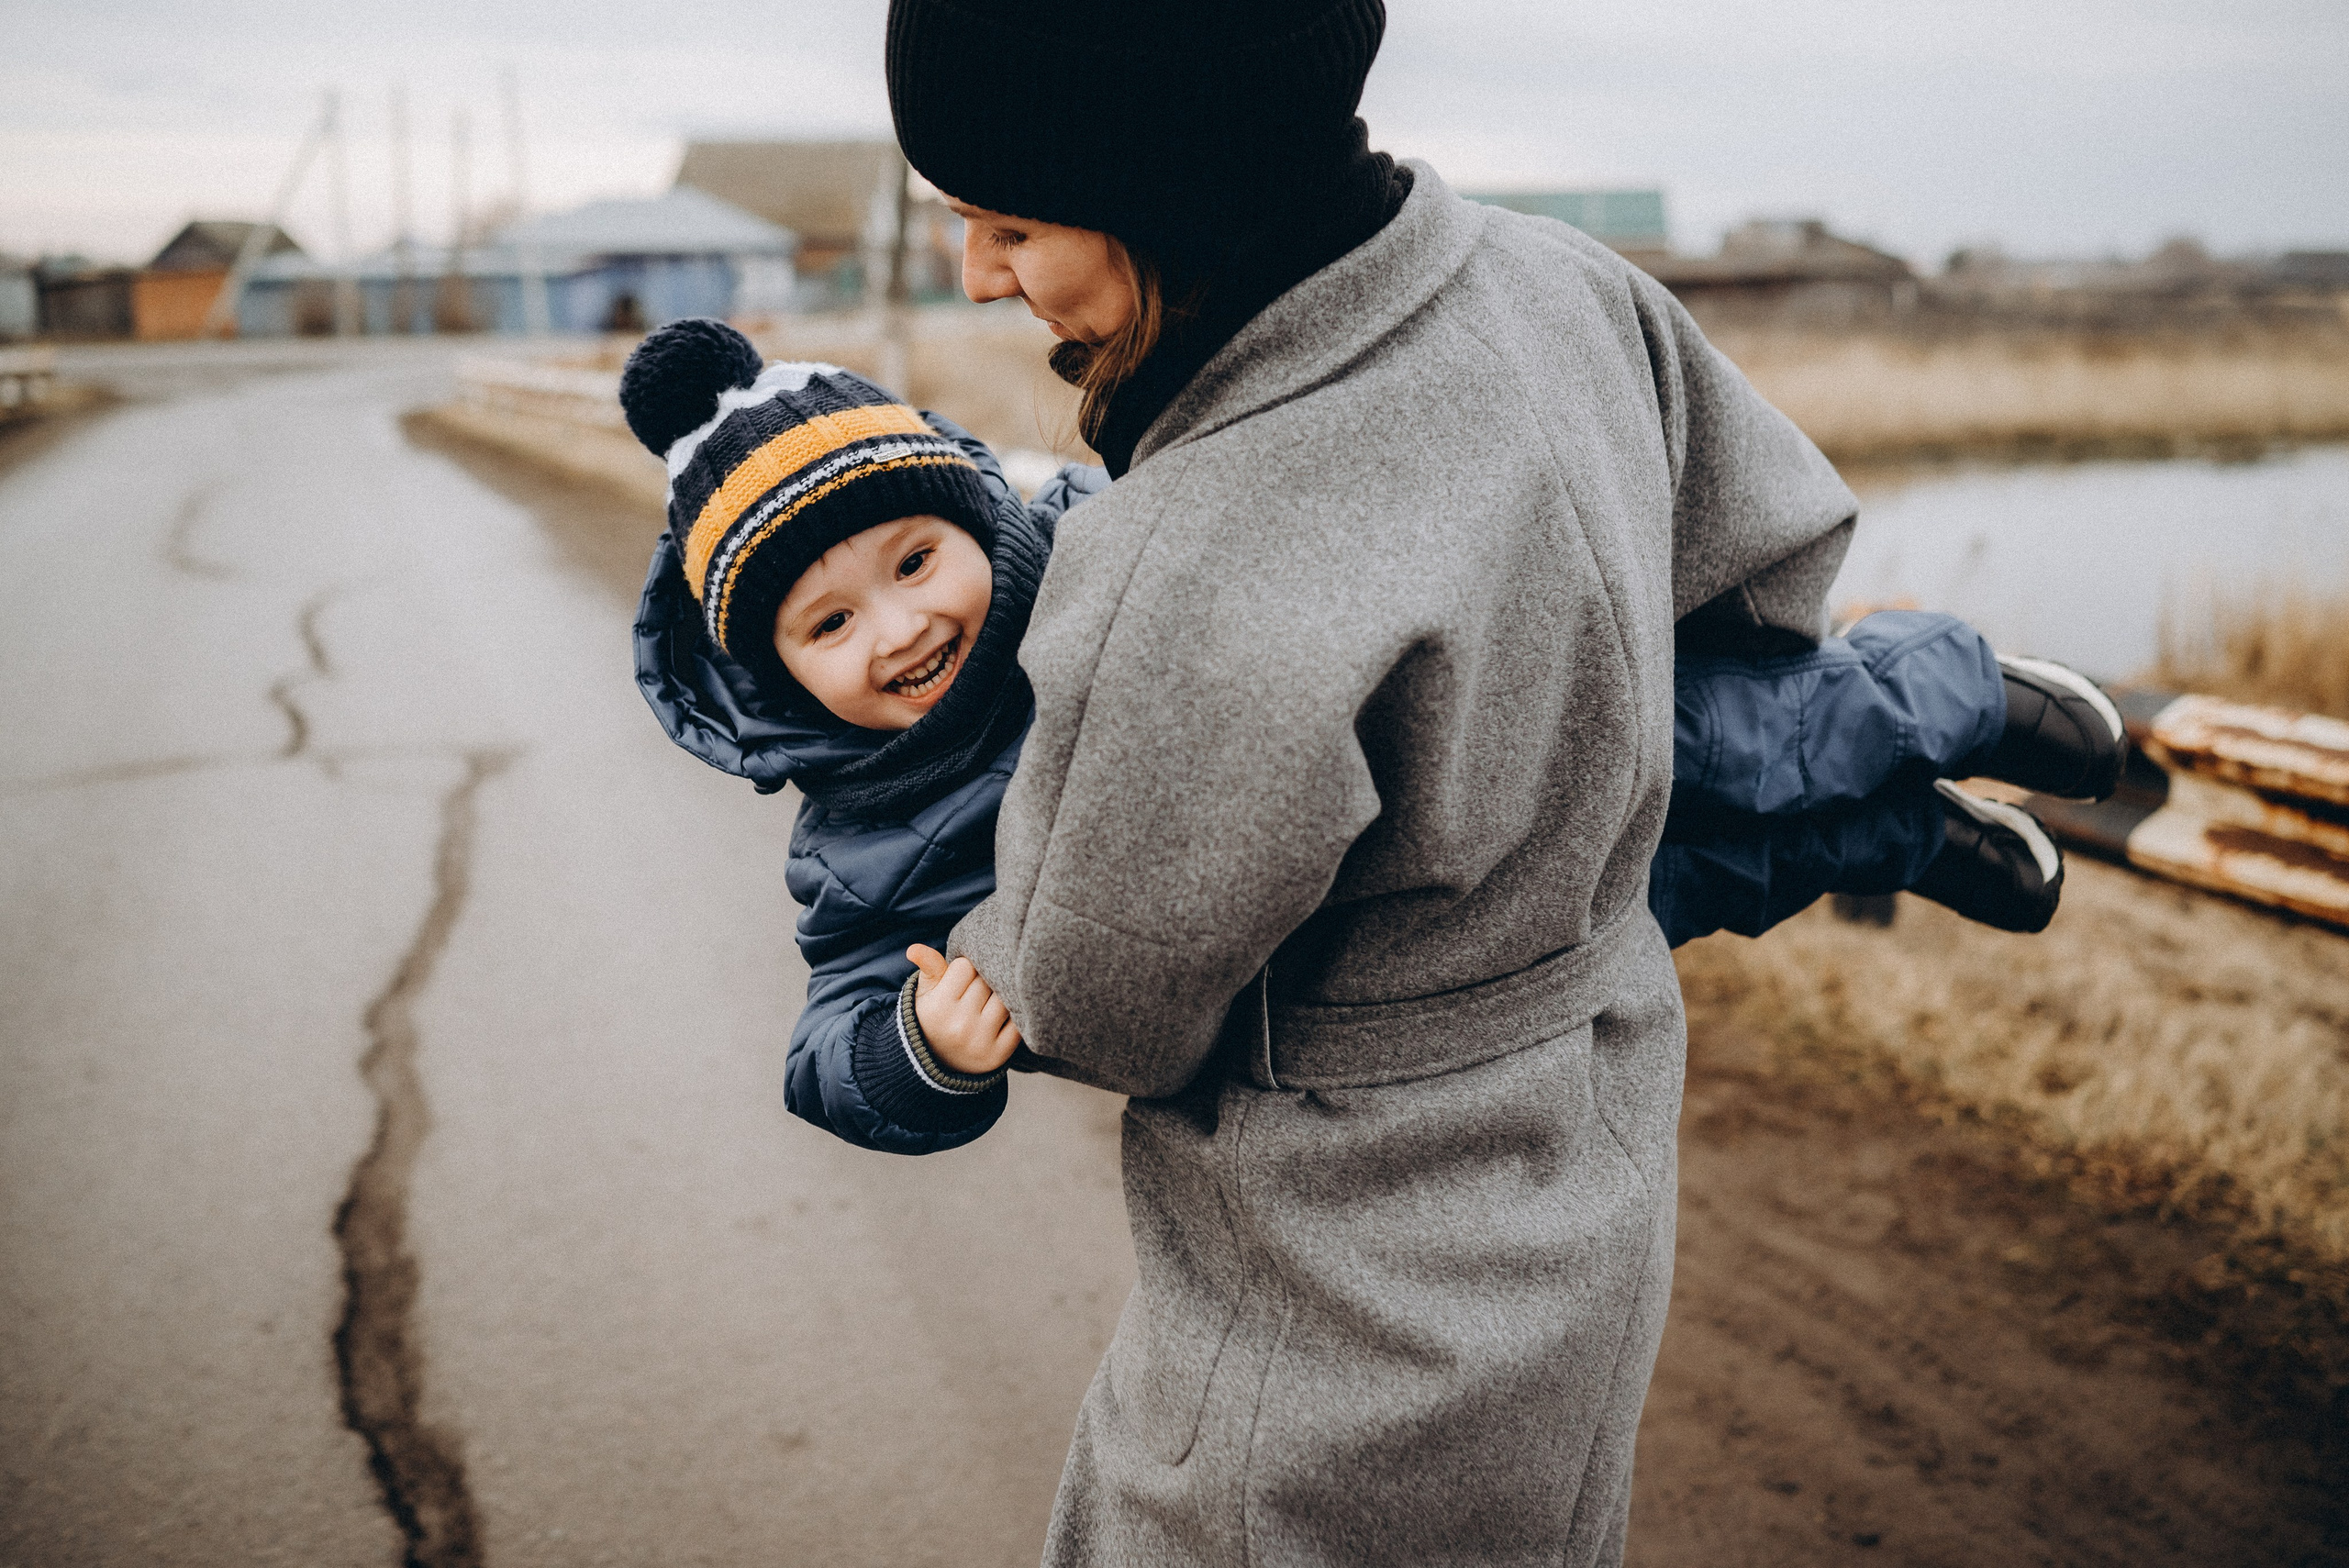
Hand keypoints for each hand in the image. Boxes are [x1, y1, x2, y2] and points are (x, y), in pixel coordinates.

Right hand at [907, 945, 1021, 1075]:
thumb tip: (914, 949)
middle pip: (987, 981)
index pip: (966, 966)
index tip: (960, 978)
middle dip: (983, 980)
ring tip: (988, 1003)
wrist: (935, 1063)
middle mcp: (959, 1025)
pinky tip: (1000, 1018)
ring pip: (1005, 999)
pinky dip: (1014, 1017)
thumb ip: (927, 967)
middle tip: (976, 991)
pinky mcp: (998, 1055)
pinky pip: (1018, 1024)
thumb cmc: (932, 1018)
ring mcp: (980, 1041)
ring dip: (1001, 996)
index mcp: (939, 1007)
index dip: (965, 969)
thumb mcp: (924, 993)